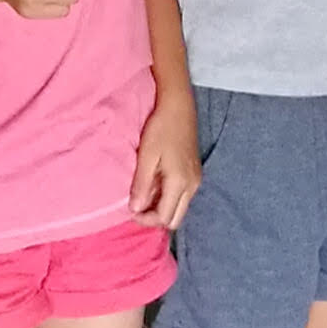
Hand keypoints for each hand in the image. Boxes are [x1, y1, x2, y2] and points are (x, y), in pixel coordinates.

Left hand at [131, 89, 199, 233]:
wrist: (179, 108)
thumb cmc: (160, 128)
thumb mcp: (146, 157)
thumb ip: (142, 185)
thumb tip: (135, 209)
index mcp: (180, 182)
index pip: (164, 217)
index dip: (145, 219)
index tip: (130, 209)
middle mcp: (192, 186)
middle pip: (175, 219)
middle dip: (155, 218)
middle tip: (137, 206)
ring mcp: (196, 180)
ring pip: (179, 209)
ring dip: (162, 208)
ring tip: (144, 193)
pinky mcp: (195, 174)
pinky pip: (183, 197)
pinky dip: (168, 198)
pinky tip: (156, 184)